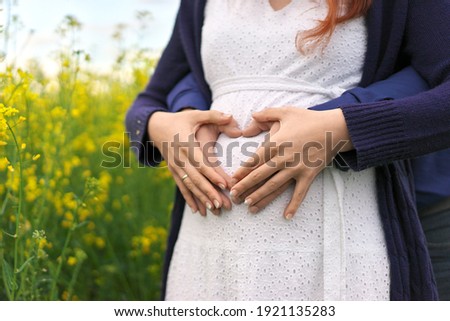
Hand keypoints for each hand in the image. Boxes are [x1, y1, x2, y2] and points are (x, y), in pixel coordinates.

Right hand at [148, 110, 240, 214]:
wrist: (155, 127)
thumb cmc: (180, 120)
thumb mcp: (195, 115)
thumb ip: (214, 116)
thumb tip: (231, 117)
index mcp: (187, 144)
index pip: (201, 162)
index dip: (212, 174)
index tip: (224, 185)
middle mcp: (180, 158)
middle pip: (196, 178)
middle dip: (209, 192)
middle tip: (223, 204)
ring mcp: (175, 166)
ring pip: (189, 185)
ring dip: (201, 198)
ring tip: (214, 209)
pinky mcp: (173, 172)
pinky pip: (182, 187)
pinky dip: (190, 199)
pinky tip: (198, 211)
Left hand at [230, 107, 352, 218]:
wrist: (335, 128)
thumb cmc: (309, 119)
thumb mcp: (285, 112)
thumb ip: (265, 114)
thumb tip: (250, 118)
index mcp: (276, 143)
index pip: (255, 159)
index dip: (242, 171)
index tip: (232, 179)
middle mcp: (284, 157)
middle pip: (260, 175)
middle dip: (245, 186)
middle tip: (233, 195)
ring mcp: (296, 168)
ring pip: (274, 186)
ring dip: (260, 196)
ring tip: (248, 204)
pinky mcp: (309, 175)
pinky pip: (300, 193)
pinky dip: (294, 205)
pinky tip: (286, 216)